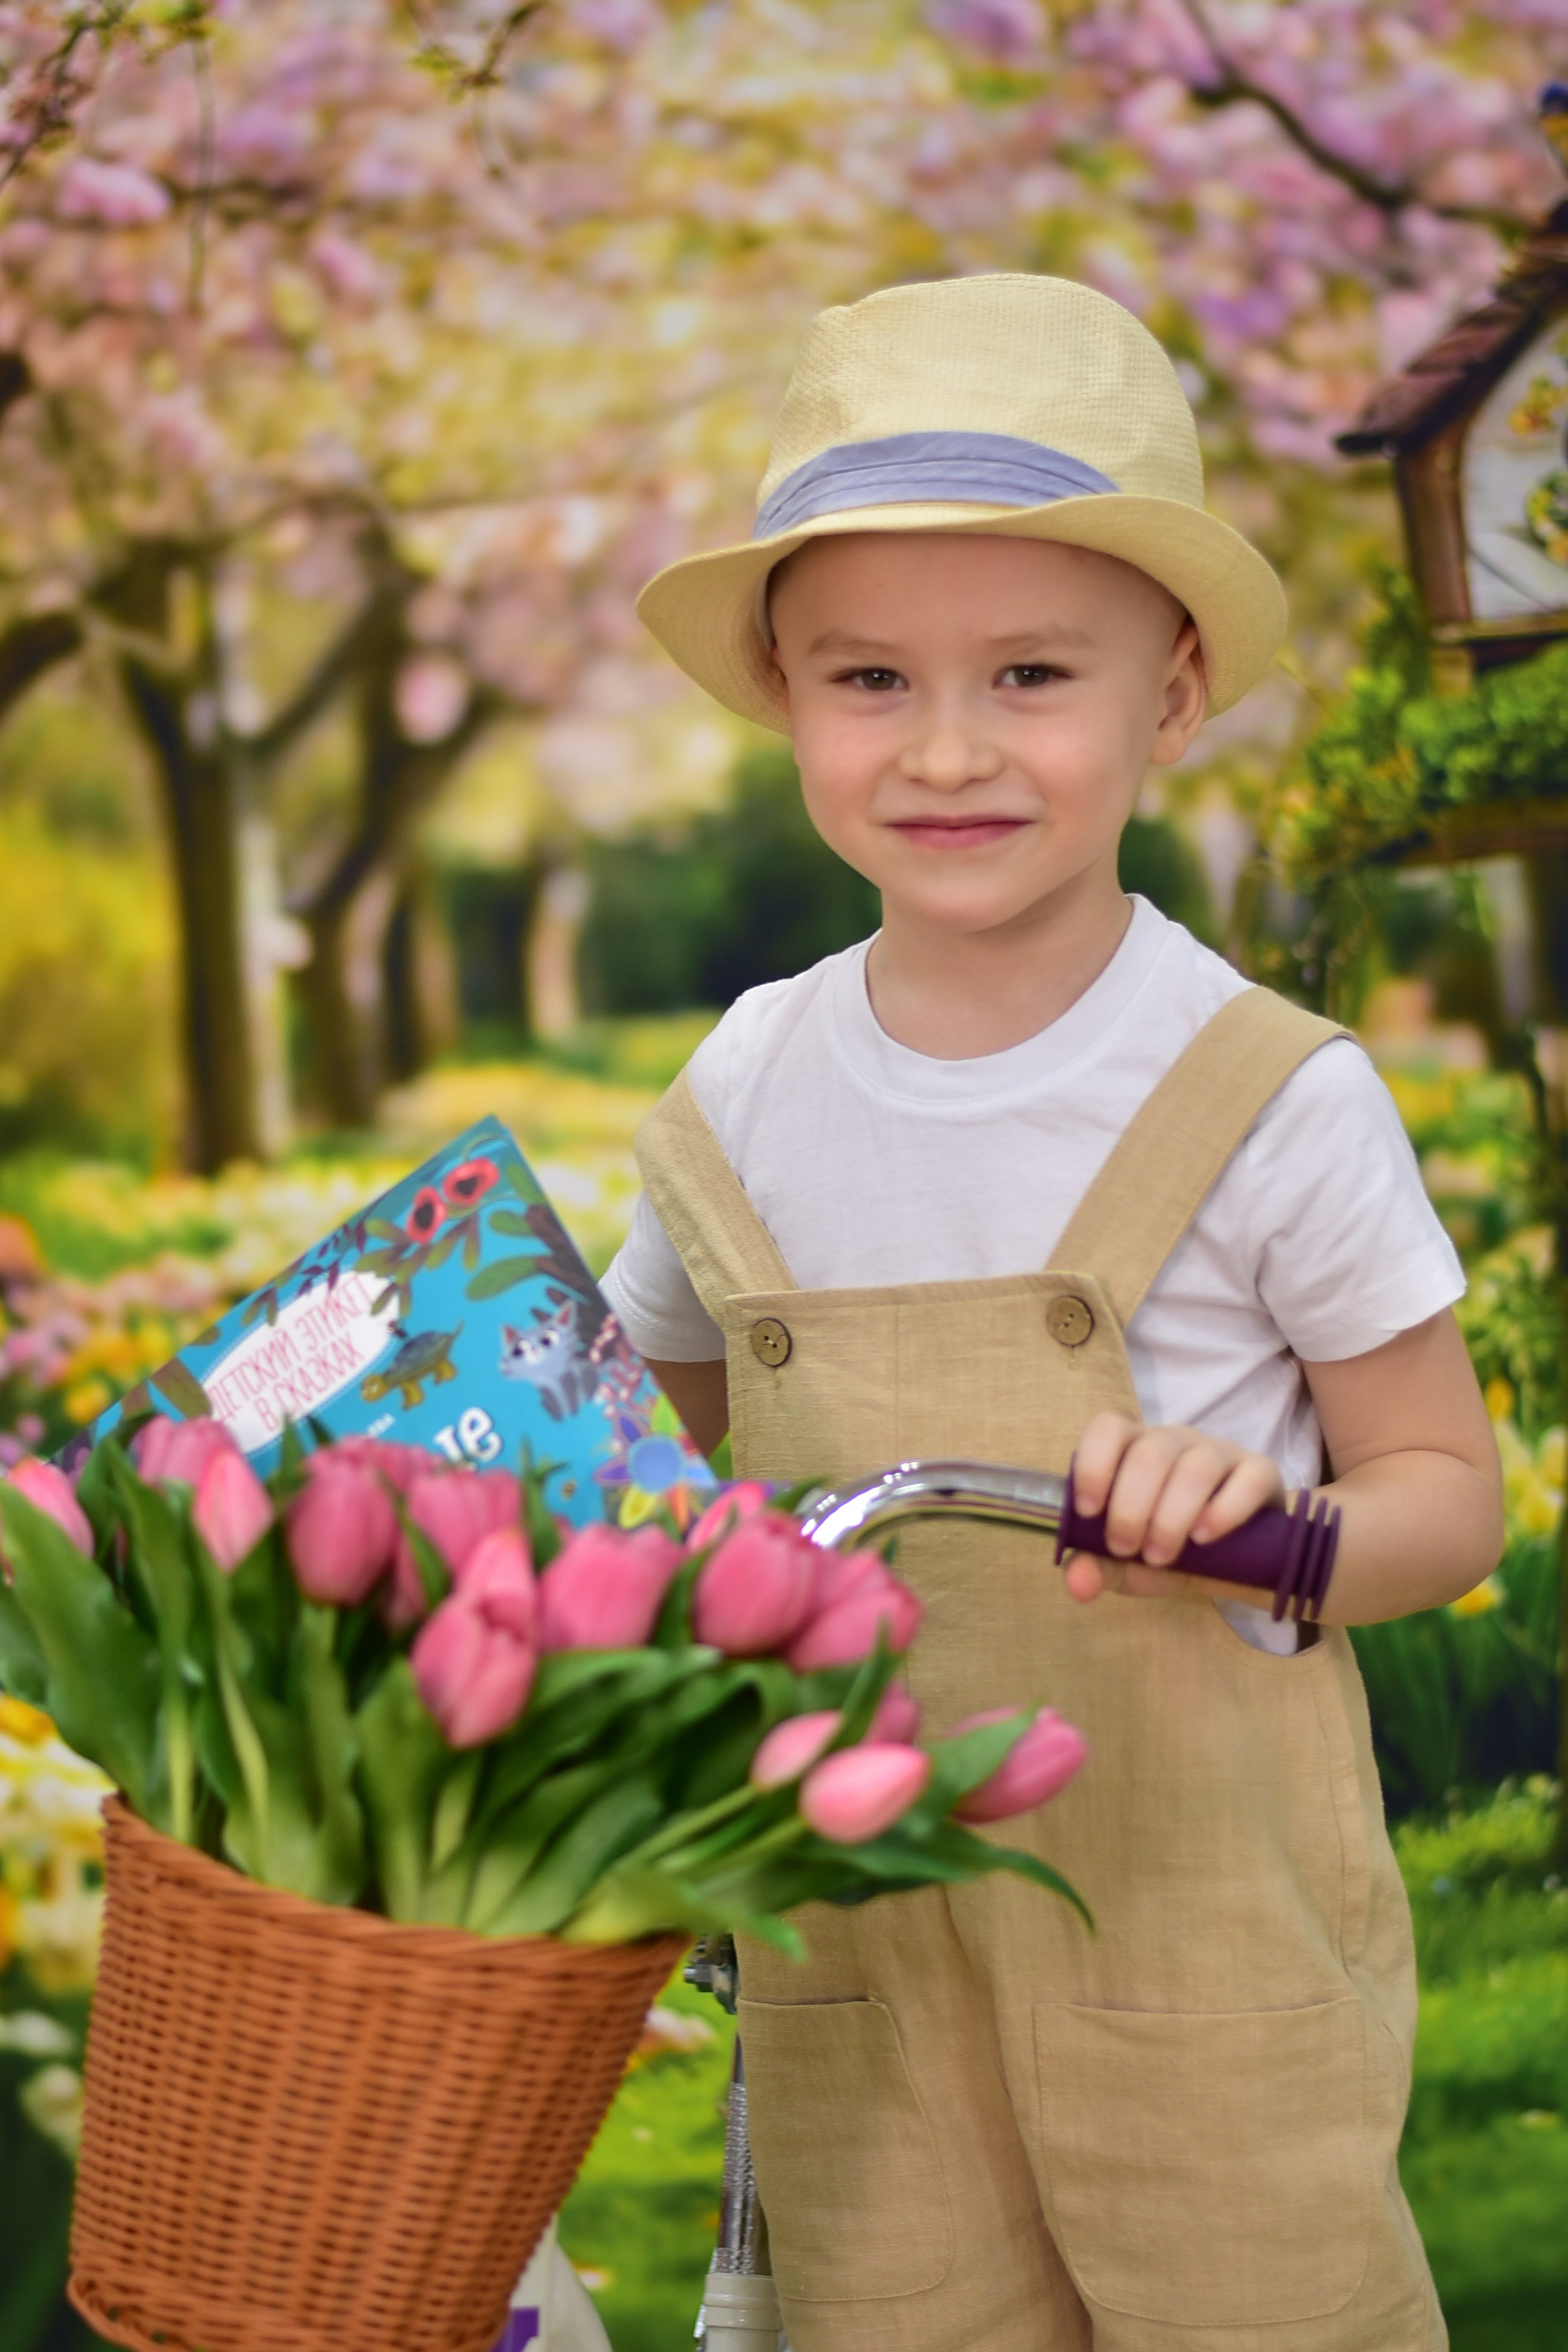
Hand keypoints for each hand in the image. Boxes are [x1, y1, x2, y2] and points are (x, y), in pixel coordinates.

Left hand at [1061, 1413, 1286, 1606]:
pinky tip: (1204, 1538)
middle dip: (1131, 1507)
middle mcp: (1176, 1441)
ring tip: (1162, 1556)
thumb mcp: (1130, 1566)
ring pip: (1195, 1466)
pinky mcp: (1261, 1472)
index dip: (1094, 1465)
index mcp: (1134, 1450)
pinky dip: (1223, 1511)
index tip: (1090, 1513)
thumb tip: (1076, 1583)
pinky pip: (1248, 1479)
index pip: (1108, 1428)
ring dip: (1171, 1516)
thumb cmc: (1173, 1551)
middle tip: (1127, 1549)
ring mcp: (1221, 1452)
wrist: (1236, 1567)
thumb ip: (1098, 1568)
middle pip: (1149, 1452)